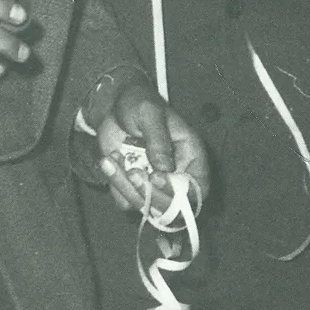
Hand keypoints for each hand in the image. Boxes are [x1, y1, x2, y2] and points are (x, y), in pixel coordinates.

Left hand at [96, 81, 211, 214]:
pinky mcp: (134, 187)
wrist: (113, 107)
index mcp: (191, 154)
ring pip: (146, 206)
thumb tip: (164, 169)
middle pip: (172, 206)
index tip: (156, 177)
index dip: (181, 193)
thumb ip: (158, 140)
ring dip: (125, 186)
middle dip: (149, 194)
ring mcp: (154, 183)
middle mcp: (176, 174)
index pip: (199, 188)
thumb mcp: (149, 114)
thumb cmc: (138, 103)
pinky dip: (115, 185)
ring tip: (112, 158)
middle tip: (131, 172)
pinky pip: (126, 202)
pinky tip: (110, 161)